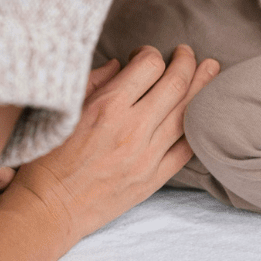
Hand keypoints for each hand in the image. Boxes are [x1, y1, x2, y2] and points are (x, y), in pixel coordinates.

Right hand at [0, 45, 219, 243]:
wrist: (50, 208)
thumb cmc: (48, 158)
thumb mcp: (64, 110)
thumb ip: (94, 82)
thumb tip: (120, 65)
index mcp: (107, 106)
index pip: (148, 65)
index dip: (149, 53)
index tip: (143, 55)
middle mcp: (132, 128)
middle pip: (175, 83)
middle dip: (186, 61)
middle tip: (187, 52)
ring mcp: (147, 155)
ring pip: (187, 113)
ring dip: (203, 86)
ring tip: (212, 69)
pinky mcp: (154, 179)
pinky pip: (186, 149)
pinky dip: (198, 127)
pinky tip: (206, 113)